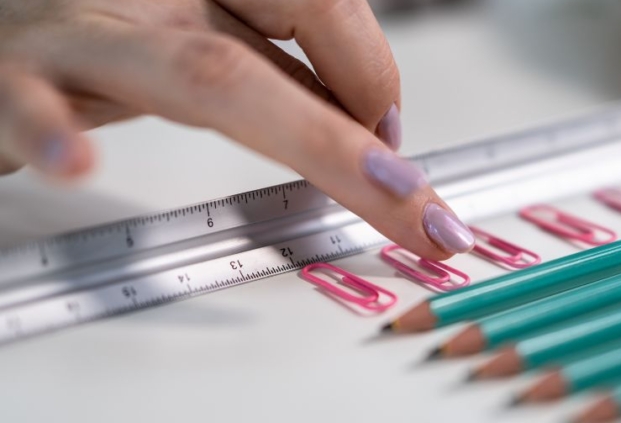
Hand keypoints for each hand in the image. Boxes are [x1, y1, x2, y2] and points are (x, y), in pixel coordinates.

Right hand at [0, 0, 474, 258]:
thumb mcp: (197, 38)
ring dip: (298, 134)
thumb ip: (277, 77)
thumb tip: (372, 129)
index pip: (320, 4)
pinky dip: (53, 133)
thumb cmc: (91, 29)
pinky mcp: (6, 79)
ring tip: (371, 183)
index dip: (371, 73)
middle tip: (420, 209)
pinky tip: (78, 164)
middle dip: (357, 138)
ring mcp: (79, 31)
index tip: (393, 150)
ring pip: (195, 71)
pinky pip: (29, 103)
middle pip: (272, 54)